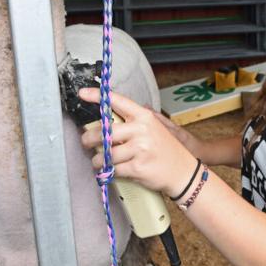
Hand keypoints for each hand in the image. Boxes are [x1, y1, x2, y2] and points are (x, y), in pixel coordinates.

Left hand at [77, 88, 199, 198]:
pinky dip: (108, 172)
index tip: (83, 93)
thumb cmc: (166, 150)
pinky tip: (110, 171)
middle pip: (105, 132)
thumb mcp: (154, 127)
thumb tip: (110, 115)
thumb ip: (134, 120)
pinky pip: (113, 169)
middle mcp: (141, 130)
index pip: (117, 101)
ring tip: (99, 161)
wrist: (183, 171)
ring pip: (106, 154)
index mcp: (144, 117)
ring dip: (98, 160)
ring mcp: (140, 149)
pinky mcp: (137, 167)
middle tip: (86, 142)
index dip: (98, 96)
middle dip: (89, 139)